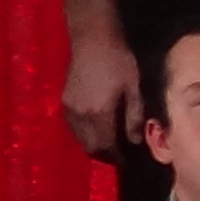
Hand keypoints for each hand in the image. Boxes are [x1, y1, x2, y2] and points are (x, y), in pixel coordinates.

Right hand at [61, 32, 142, 159]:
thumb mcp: (134, 87)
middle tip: (119, 154)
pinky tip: (98, 128)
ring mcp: (69, 109)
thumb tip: (135, 140)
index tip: (127, 160)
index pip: (105, 145)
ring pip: (80, 139)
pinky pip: (74, 128)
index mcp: (99, 113)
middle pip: (89, 146)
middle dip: (104, 154)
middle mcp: (80, 115)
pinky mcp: (64, 102)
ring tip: (110, 143)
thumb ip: (134, 116)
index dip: (116, 156)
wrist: (92, 40)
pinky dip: (85, 134)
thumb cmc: (119, 61)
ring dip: (94, 145)